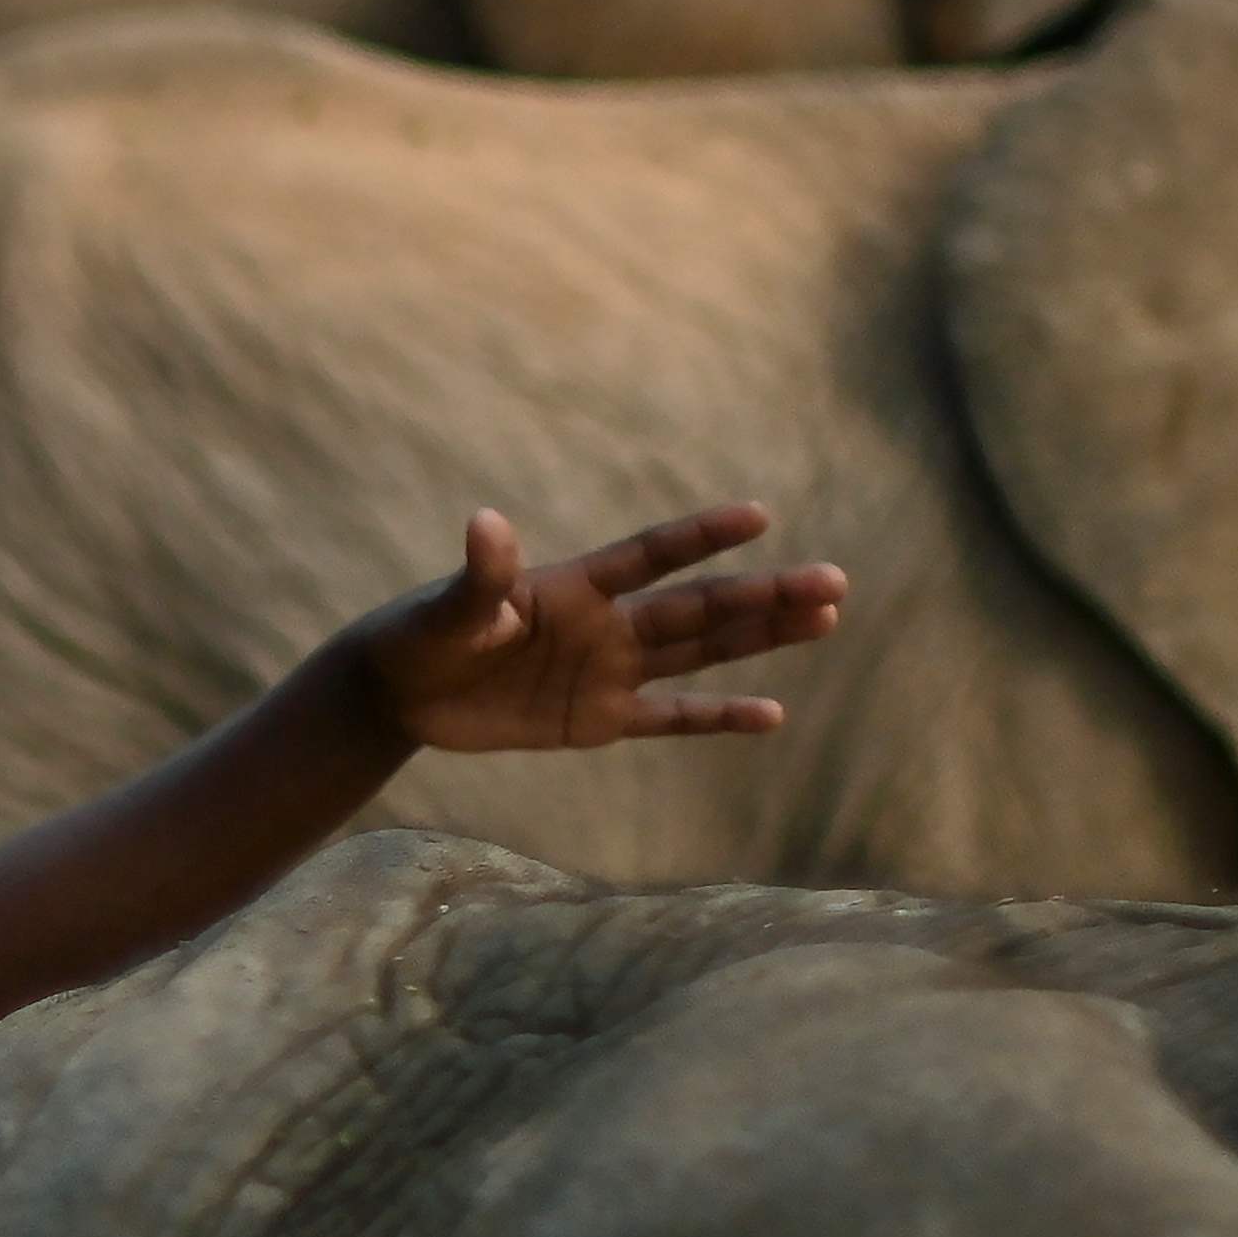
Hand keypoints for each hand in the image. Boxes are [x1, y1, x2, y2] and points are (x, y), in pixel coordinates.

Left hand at [352, 503, 849, 757]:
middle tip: (834, 583)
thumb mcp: (449, 609)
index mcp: (576, 587)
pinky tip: (772, 713)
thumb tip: (486, 524)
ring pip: (699, 652)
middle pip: (698, 607)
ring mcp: (608, 673)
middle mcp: (606, 625)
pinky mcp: (598, 720)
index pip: (651, 556)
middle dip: (764, 596)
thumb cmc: (422, 635)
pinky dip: (717, 718)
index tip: (759, 515)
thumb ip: (480, 576)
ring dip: (760, 637)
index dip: (701, 537)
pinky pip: (669, 719)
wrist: (403, 691)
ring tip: (825, 618)